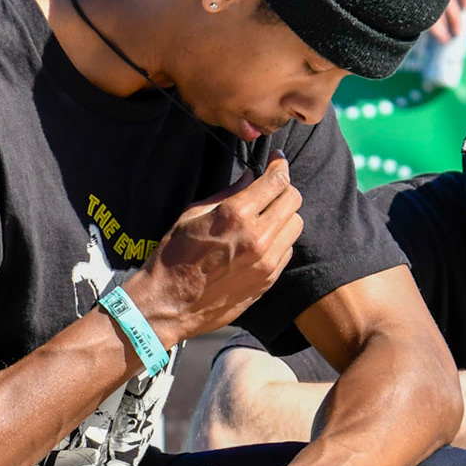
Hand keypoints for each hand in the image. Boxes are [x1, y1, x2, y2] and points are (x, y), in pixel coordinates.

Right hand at [128, 155, 302, 344]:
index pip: (276, 181)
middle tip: (273, 188)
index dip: (281, 165)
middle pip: (294, 200)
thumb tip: (250, 177)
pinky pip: (287, 250)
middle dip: (285, 189)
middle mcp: (257, 238)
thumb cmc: (173, 257)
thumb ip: (227, 194)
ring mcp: (266, 262)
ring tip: (267, 216)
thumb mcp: (192, 215)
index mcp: (235, 215)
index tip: (279, 160)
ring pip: (296, 226)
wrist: (169, 304)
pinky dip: (280, 240)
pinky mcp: (268, 281)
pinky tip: (262, 241)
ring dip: (285, 216)